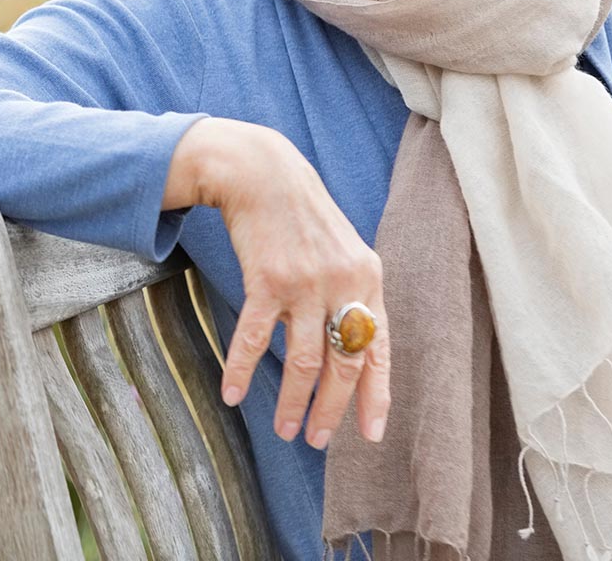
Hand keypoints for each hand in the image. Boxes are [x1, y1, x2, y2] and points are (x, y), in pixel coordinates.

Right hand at [168, 117, 389, 448]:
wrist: (264, 172)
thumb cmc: (303, 217)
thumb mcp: (344, 250)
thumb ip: (353, 295)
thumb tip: (355, 355)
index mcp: (368, 277)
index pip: (379, 348)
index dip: (377, 395)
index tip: (371, 434)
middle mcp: (343, 282)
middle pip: (343, 363)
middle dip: (332, 410)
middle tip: (316, 440)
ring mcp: (306, 282)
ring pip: (302, 360)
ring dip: (293, 401)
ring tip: (285, 428)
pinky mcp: (267, 279)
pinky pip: (253, 338)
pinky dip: (242, 370)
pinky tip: (233, 393)